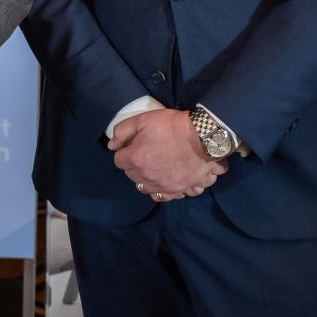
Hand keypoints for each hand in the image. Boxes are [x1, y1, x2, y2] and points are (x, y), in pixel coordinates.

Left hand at [109, 110, 227, 199]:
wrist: (204, 136)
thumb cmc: (172, 125)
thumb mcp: (143, 120)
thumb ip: (122, 131)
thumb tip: (112, 145)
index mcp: (136, 160)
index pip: (119, 161)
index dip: (125, 151)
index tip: (133, 145)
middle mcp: (149, 178)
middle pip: (133, 177)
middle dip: (136, 166)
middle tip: (146, 153)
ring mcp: (166, 187)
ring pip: (149, 190)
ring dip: (150, 181)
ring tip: (157, 169)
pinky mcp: (183, 190)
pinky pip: (171, 196)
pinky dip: (170, 190)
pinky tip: (172, 180)